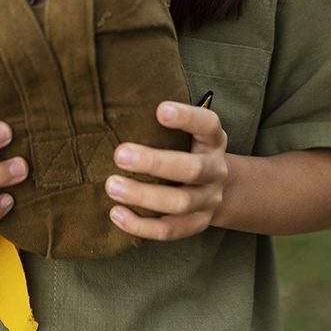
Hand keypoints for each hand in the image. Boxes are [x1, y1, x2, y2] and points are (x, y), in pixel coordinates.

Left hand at [105, 100, 228, 240]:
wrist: (218, 187)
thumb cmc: (188, 147)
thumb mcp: (188, 130)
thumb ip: (164, 120)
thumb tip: (117, 100)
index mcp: (213, 140)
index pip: (207, 125)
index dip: (187, 117)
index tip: (160, 110)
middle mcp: (215, 170)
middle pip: (191, 169)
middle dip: (154, 162)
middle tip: (119, 154)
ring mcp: (208, 200)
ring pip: (180, 203)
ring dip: (143, 196)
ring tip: (111, 185)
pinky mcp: (196, 224)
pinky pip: (169, 230)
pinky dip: (141, 226)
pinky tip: (116, 214)